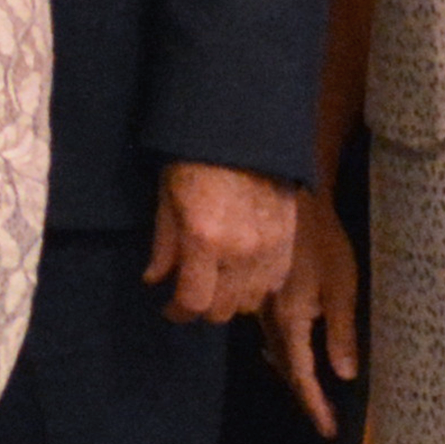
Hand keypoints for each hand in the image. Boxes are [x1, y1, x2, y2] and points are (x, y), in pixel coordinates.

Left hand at [147, 162, 301, 326]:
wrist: (245, 130)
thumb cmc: (196, 159)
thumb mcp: (168, 198)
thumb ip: (164, 246)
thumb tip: (156, 280)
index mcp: (204, 240)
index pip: (194, 302)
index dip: (178, 312)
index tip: (170, 307)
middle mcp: (240, 252)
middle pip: (223, 310)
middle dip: (203, 307)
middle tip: (193, 292)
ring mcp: (269, 249)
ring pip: (249, 302)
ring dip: (231, 299)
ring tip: (219, 281)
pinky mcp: (288, 242)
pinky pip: (273, 283)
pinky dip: (257, 286)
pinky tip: (244, 271)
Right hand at [262, 185, 361, 429]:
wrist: (290, 198)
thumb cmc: (322, 239)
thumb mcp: (341, 284)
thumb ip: (340, 331)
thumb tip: (345, 375)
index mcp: (292, 320)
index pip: (302, 374)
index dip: (315, 404)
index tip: (328, 431)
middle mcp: (270, 319)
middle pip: (284, 367)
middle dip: (302, 393)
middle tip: (320, 417)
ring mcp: (261, 305)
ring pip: (272, 349)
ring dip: (288, 371)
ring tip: (306, 391)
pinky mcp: (259, 290)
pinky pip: (265, 330)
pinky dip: (277, 348)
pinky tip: (282, 349)